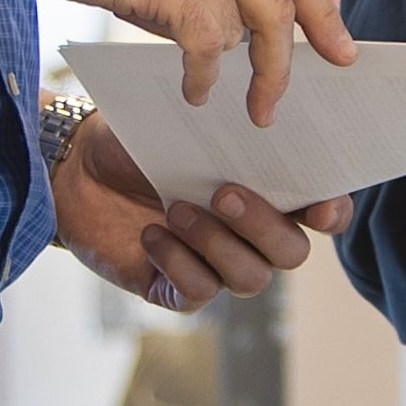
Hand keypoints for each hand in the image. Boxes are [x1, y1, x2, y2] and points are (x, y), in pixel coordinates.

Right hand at [0, 0, 352, 125]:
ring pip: (238, 29)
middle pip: (281, 3)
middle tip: (286, 99)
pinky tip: (192, 93)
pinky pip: (205, 46)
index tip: (340, 46)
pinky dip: (202, 78)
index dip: (321, 8)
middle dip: (293, 58)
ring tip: (212, 94)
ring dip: (227, 69)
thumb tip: (220, 24)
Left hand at [53, 111, 340, 312]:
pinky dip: (178, 262)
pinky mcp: (178, 289)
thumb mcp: (186, 127)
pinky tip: (151, 235)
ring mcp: (217, 266)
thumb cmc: (139, 140)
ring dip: (216, 243)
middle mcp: (252, 236)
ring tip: (174, 209)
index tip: (319, 205)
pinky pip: (198, 291)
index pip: (323, 213)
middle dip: (264, 226)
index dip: (331, 213)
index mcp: (268, 192)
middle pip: (291, 252)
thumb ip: (229, 132)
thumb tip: (263, 114)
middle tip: (225, 193)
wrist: (75, 167)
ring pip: (251, 278)